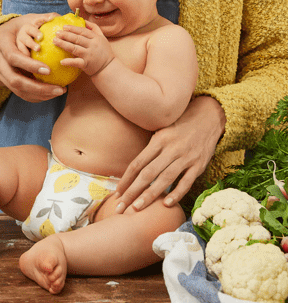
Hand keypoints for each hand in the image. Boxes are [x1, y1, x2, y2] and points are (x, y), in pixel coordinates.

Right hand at [0, 13, 66, 102]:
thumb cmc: (15, 27)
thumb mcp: (24, 20)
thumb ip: (39, 19)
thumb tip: (58, 17)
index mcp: (0, 44)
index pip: (14, 57)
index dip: (30, 65)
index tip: (49, 70)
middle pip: (15, 80)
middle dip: (38, 88)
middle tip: (60, 89)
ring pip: (17, 89)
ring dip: (39, 94)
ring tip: (58, 92)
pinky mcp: (0, 81)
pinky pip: (18, 92)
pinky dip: (34, 95)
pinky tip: (50, 94)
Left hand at [53, 21, 114, 75]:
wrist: (109, 68)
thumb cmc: (104, 52)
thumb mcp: (102, 38)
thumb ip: (94, 28)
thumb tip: (84, 20)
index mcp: (96, 38)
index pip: (83, 31)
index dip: (73, 28)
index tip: (64, 27)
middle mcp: (92, 45)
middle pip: (77, 38)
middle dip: (66, 35)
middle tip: (56, 33)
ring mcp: (89, 55)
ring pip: (75, 48)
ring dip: (64, 44)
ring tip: (55, 41)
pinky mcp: (86, 64)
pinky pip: (76, 62)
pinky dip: (69, 62)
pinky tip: (61, 61)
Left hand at [114, 96, 226, 212]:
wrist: (209, 117)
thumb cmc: (180, 125)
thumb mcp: (161, 130)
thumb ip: (150, 148)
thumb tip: (133, 169)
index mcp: (158, 140)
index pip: (137, 163)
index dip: (125, 179)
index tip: (116, 193)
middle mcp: (171, 149)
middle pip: (147, 174)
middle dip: (132, 192)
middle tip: (121, 207)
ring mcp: (186, 158)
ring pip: (165, 179)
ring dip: (150, 195)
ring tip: (137, 208)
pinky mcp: (199, 165)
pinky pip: (186, 182)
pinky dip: (176, 193)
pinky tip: (165, 204)